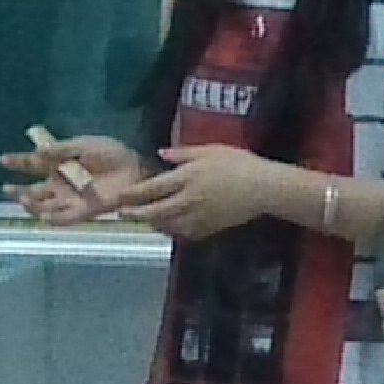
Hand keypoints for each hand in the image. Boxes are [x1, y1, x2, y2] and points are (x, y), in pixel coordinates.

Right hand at [1, 133, 145, 225]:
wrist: (135, 168)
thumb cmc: (111, 153)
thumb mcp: (83, 145)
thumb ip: (60, 150)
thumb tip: (37, 151)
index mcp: (59, 164)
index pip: (33, 164)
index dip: (18, 162)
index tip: (3, 159)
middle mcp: (61, 184)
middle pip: (34, 191)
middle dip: (18, 191)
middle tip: (7, 188)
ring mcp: (70, 199)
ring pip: (44, 207)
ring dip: (31, 204)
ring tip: (23, 198)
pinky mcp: (83, 211)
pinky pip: (63, 219)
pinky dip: (51, 218)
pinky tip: (42, 214)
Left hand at [116, 144, 301, 239]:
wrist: (264, 189)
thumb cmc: (239, 163)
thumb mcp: (210, 150)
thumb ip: (183, 154)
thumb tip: (161, 154)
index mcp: (187, 178)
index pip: (152, 189)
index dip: (133, 194)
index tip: (119, 196)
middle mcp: (189, 200)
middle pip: (155, 211)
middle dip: (136, 214)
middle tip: (121, 214)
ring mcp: (199, 217)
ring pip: (168, 225)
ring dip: (152, 224)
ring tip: (143, 220)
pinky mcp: (210, 229)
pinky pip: (185, 234)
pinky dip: (173, 231)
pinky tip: (169, 227)